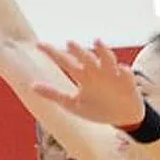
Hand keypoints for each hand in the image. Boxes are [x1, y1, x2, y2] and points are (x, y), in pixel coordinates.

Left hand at [31, 40, 148, 128]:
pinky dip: (124, 72)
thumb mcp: (72, 104)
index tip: (38, 45)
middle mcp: (96, 71)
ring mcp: (112, 75)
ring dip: (102, 51)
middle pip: (85, 58)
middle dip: (78, 51)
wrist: (122, 117)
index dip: (52, 53)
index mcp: (82, 76)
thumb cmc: (96, 108)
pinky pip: (126, 75)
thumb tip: (31, 86)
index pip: (64, 61)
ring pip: (106, 59)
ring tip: (97, 42)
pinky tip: (121, 69)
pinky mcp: (127, 82)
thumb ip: (53, 94)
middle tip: (69, 44)